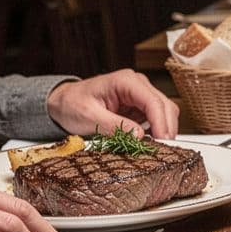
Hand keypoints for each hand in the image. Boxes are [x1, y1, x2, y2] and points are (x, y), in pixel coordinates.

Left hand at [47, 69, 179, 139]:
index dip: (161, 123)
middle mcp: (137, 85)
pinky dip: (156, 131)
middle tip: (163, 150)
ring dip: (163, 130)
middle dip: (167, 128)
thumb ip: (115, 125)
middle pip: (165, 105)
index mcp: (125, 81)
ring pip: (165, 112)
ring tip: (155, 148)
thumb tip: (139, 135)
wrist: (63, 103)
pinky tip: (149, 142)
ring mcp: (140, 95)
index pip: (153, 101)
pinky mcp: (139, 106)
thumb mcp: (89, 116)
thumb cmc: (72, 104)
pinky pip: (156, 118)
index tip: (162, 142)